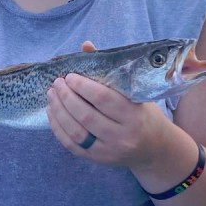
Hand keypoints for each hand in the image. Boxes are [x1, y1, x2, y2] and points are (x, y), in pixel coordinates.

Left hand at [46, 68, 170, 169]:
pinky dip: (58, 128)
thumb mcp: (134, 92)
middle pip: (86, 116)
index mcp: (133, 115)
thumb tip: (86, 46)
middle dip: (66, 97)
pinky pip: (71, 145)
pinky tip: (52, 113)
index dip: (82, 86)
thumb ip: (109, 70)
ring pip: (75, 132)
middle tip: (56, 84)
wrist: (155, 148)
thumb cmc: (143, 114)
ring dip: (58, 111)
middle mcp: (122, 136)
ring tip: (51, 95)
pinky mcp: (97, 160)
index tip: (69, 76)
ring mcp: (108, 151)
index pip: (102, 99)